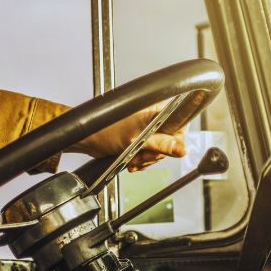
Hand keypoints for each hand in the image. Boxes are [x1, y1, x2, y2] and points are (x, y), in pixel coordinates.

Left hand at [71, 103, 187, 171]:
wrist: (89, 139)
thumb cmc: (106, 130)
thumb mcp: (137, 139)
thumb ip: (161, 144)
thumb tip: (180, 149)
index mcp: (155, 109)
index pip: (179, 123)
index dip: (175, 140)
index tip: (167, 149)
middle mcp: (153, 117)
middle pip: (169, 140)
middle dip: (155, 153)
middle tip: (142, 156)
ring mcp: (147, 128)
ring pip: (159, 149)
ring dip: (147, 158)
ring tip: (134, 159)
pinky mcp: (140, 138)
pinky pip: (149, 153)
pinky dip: (141, 159)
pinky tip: (132, 161)